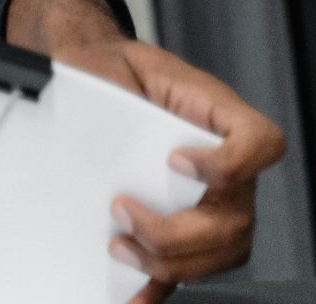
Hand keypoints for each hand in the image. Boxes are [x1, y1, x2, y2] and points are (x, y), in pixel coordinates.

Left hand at [62, 39, 285, 301]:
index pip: (260, 142)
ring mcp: (212, 201)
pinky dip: (163, 286)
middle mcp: (226, 166)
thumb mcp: (116, 67)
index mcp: (217, 118)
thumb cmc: (112, 73)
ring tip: (121, 247)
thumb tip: (88, 126)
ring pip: (220, 251)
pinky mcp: (186, 227)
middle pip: (236, 217)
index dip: (230, 162)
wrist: (94, 77)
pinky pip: (193, 267)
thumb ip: (117, 91)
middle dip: (177, 230)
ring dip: (170, 261)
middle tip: (123, 210)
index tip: (176, 159)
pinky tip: (133, 294)